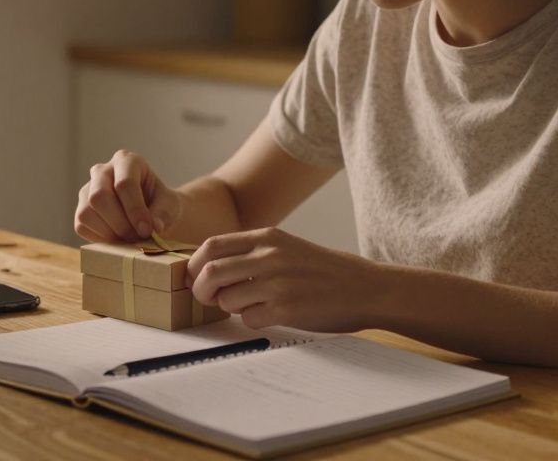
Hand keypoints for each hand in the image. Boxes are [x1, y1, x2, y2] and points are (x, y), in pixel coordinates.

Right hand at [74, 150, 182, 242]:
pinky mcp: (80, 209)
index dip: (135, 209)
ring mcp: (87, 189)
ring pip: (87, 212)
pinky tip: (117, 239)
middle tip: (137, 237)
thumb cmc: (160, 204)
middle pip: (99, 196)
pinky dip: (100, 238)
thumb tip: (154, 227)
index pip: (124, 183)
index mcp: (127, 161)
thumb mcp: (170, 205)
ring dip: (110, 232)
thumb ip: (163, 214)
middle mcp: (102, 171)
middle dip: (120, 223)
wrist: (149, 212)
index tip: (147, 230)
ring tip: (129, 239)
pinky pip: (82, 225)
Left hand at [185, 228, 379, 332]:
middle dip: (201, 290)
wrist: (364, 287)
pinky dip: (252, 320)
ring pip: (226, 299)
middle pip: (209, 272)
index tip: (194, 278)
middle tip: (207, 298)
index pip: (211, 246)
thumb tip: (207, 266)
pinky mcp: (286, 309)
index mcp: (266, 237)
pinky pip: (248, 319)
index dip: (194, 265)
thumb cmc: (321, 270)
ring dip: (230, 307)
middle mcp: (269, 256)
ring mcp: (277, 282)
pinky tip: (270, 315)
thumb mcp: (285, 247)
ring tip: (251, 305)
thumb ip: (251, 252)